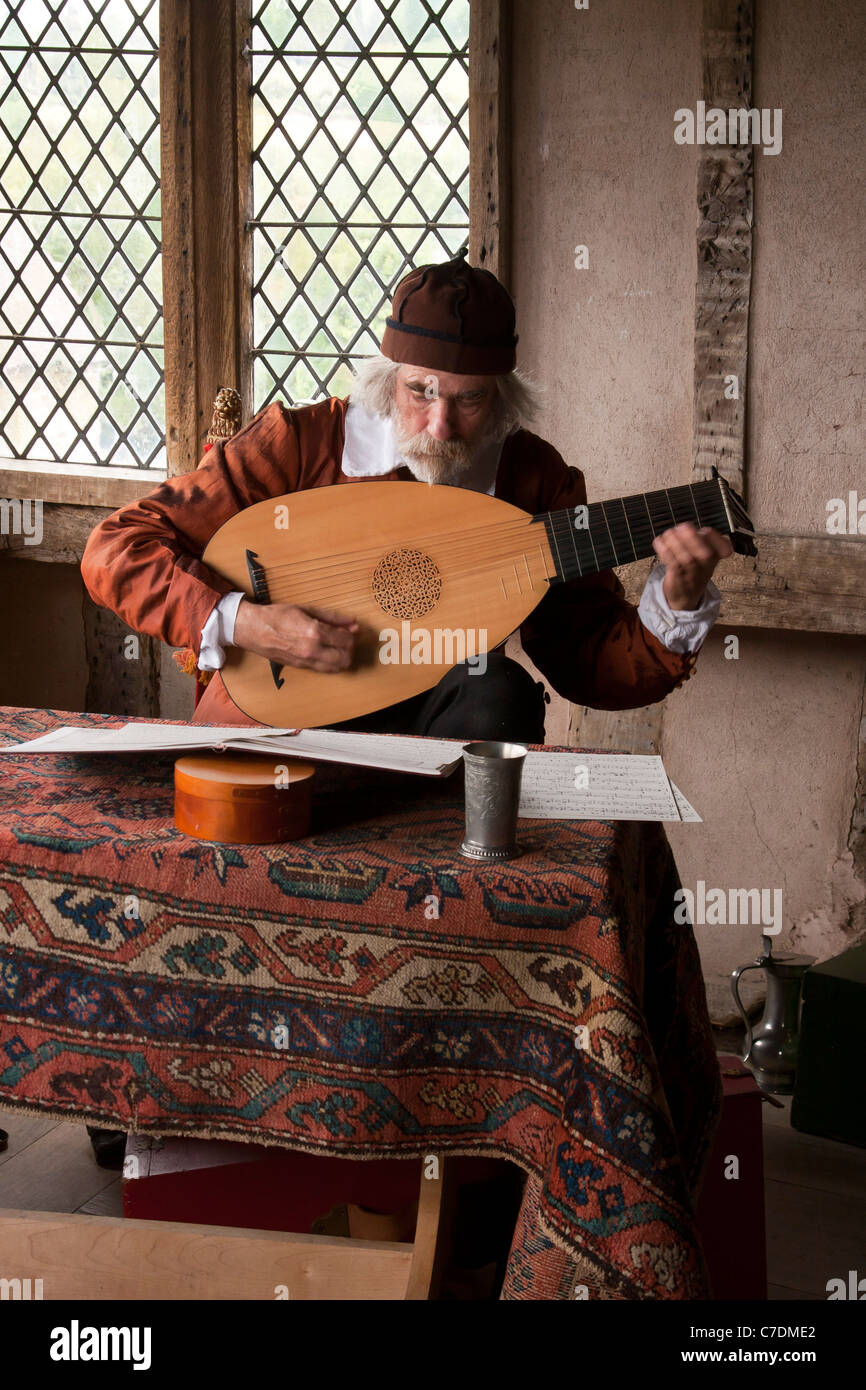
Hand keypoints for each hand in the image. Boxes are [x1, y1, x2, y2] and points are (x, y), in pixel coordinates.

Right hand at [233, 599, 358, 671]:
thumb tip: (352, 622)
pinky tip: (328, 653)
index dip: (351, 634)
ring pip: (337, 668)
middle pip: (346, 657)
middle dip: (350, 648)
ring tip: (338, 647)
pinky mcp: (302, 667)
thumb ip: (332, 617)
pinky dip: (332, 663)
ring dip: (343, 658)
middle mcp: (312, 650)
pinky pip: (325, 670)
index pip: (346, 639)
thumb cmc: (277, 616)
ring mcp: (307, 661)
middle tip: (346, 639)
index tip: (349, 629)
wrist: (254, 630)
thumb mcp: (306, 609)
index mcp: (314, 632)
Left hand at [654, 523, 732, 610]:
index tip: (706, 530)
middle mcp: (706, 567)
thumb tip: (686, 527)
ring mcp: (692, 575)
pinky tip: (660, 542)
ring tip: (669, 533)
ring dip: (675, 543)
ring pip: (687, 559)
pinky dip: (665, 552)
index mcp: (715, 558)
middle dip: (694, 538)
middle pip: (706, 554)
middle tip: (683, 527)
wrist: (685, 595)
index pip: (725, 550)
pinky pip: (673, 565)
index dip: (717, 539)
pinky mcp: (677, 579)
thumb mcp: (703, 555)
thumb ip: (699, 539)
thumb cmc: (693, 570)